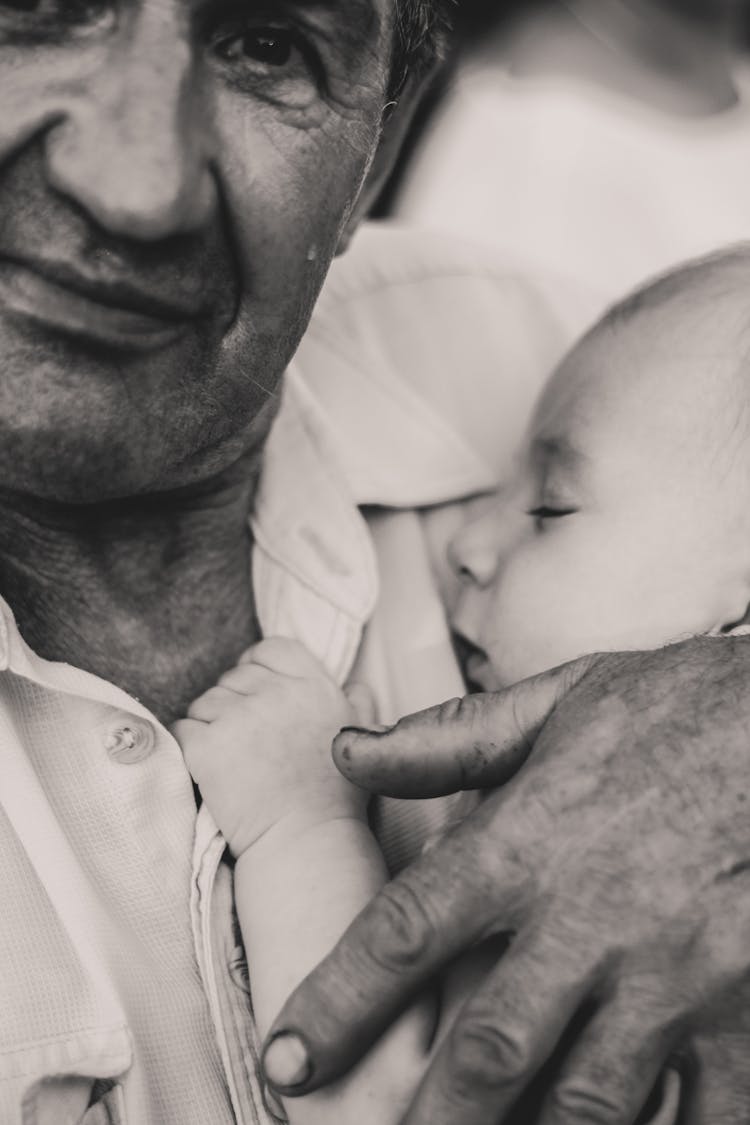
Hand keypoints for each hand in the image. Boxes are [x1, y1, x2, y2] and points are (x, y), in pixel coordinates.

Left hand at [173, 637, 363, 856]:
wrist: (306, 843)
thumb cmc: (337, 799)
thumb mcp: (363, 740)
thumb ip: (359, 703)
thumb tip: (355, 682)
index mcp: (314, 687)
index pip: (271, 648)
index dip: (258, 667)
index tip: (256, 696)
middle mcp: (278, 693)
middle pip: (235, 676)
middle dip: (234, 702)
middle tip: (244, 741)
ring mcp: (240, 718)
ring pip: (205, 701)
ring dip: (211, 724)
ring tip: (232, 760)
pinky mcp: (207, 746)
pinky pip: (184, 728)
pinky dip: (191, 746)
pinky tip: (211, 770)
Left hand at [260, 637, 749, 1123]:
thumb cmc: (677, 708)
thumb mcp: (557, 700)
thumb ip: (447, 738)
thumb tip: (347, 750)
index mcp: (526, 842)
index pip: (405, 931)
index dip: (335, 1002)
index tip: (287, 1058)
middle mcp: (590, 919)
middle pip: (488, 1049)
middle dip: (428, 1119)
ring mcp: (672, 974)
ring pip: (583, 1103)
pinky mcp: (742, 1009)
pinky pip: (700, 1114)